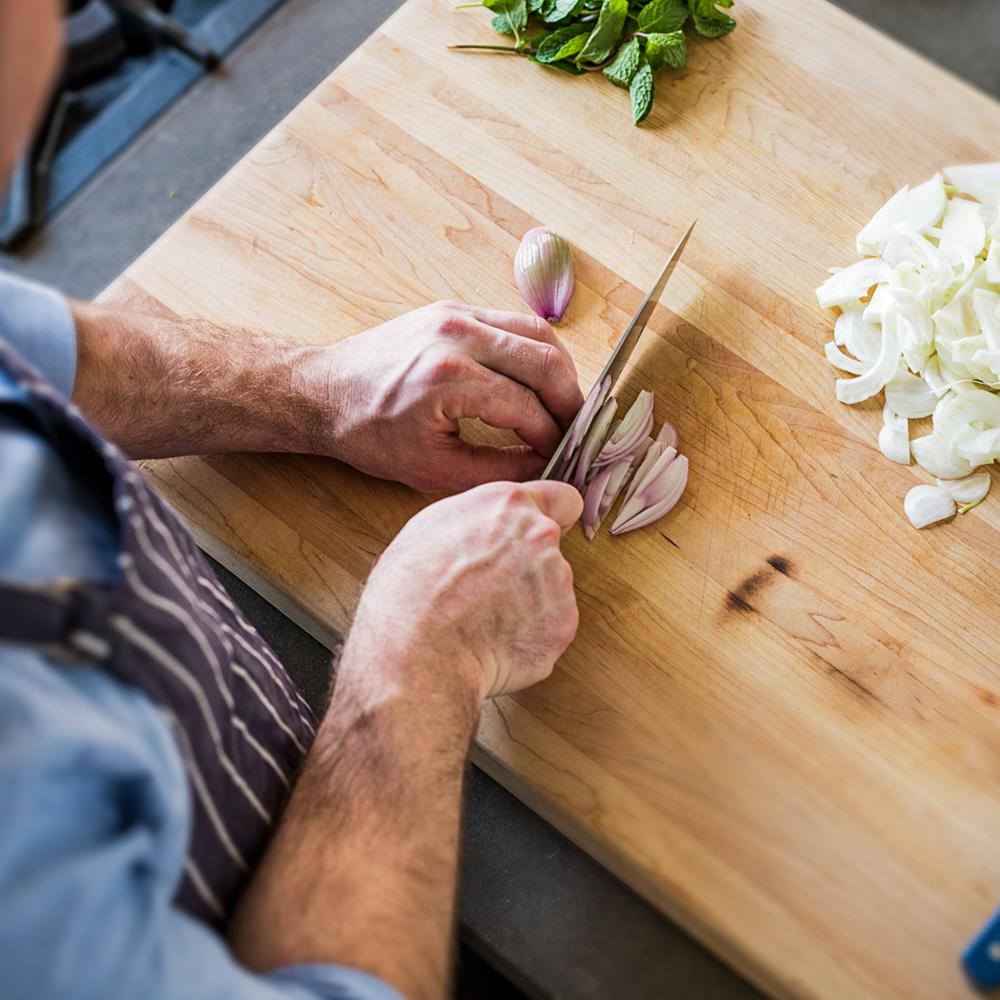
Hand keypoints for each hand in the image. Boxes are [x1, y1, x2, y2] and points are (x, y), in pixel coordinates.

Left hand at [303, 301, 582, 491]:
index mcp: (449, 379)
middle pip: (546, 361)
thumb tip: (546, 468)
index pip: (528, 408)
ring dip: (559, 372)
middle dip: (570, 401)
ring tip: (561, 407)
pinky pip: (514, 324)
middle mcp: (458, 336)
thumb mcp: (433, 468)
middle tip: (575, 432)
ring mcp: (457, 315)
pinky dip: (534, 352)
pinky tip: (535, 382)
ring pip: (537, 334)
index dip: (553, 438)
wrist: (323, 392)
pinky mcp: (453, 309)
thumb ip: (497, 469)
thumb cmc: (369, 434)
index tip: (563, 458)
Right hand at [341, 480, 582, 711]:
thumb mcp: (432, 527)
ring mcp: (557, 581)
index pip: (563, 499)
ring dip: (529, 602)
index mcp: (509, 504)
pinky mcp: (562, 624)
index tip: (545, 532)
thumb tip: (488, 531)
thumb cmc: (410, 591)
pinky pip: (550, 627)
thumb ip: (479, 521)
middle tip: (490, 588)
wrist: (419, 652)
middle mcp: (541, 536)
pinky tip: (495, 641)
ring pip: (551, 589)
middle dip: (529, 564)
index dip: (554, 516)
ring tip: (484, 619)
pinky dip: (530, 636)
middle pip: (550, 548)